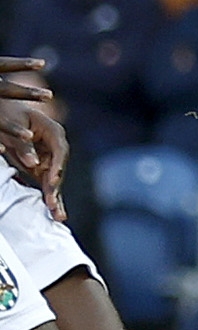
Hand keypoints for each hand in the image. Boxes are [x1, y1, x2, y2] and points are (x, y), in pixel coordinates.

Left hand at [0, 67, 65, 220]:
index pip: (61, 151)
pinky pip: (46, 185)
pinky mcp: (41, 169)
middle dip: (56, 188)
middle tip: (52, 204)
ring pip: (54, 181)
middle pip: (59, 169)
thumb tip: (34, 164)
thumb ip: (24, 146)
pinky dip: (49, 197)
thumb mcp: (15, 127)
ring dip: (55, 197)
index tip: (53, 181)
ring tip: (58, 216)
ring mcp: (49, 159)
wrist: (5, 113)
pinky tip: (55, 212)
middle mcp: (55, 147)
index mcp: (54, 132)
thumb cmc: (10, 115)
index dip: (58, 166)